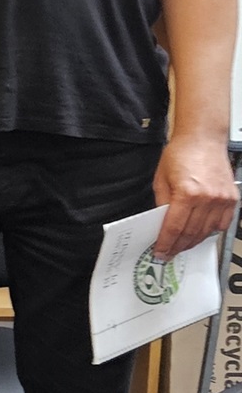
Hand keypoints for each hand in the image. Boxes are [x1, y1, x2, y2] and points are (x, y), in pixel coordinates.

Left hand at [152, 135, 238, 260]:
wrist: (203, 140)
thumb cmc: (180, 154)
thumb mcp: (161, 179)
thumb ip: (161, 203)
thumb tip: (161, 223)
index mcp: (187, 194)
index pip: (174, 227)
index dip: (166, 243)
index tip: (160, 252)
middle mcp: (207, 199)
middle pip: (191, 233)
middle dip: (178, 246)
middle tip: (169, 253)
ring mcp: (222, 200)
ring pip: (207, 231)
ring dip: (193, 241)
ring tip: (182, 246)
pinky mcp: (232, 199)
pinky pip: (222, 223)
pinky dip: (210, 231)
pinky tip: (200, 233)